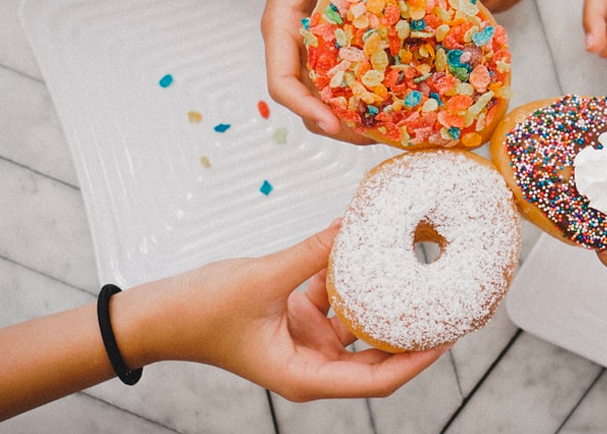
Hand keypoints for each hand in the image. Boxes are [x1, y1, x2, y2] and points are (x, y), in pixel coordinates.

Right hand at [143, 221, 447, 400]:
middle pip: (378, 356)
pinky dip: (351, 276)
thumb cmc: (199, 314)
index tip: (449, 336)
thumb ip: (312, 254)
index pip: (378, 379)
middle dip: (413, 332)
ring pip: (359, 323)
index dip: (418, 360)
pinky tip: (371, 249)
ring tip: (422, 273)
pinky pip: (336, 297)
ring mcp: (306, 341)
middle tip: (449, 306)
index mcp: (306, 376)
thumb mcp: (262, 280)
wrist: (157, 315)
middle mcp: (312, 364)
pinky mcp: (297, 317)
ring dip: (384, 299)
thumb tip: (353, 227)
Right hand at [258, 0, 386, 143]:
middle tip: (372, 136)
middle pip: (304, 105)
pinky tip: (389, 105)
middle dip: (335, 127)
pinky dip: (360, 100)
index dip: (305, 106)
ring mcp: (308, 58)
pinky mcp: (327, 57)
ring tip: (385, 129)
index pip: (281, 81)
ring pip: (322, 102)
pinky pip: (339, 86)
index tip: (331, 124)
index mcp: (280, 29)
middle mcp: (291, 51)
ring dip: (350, 121)